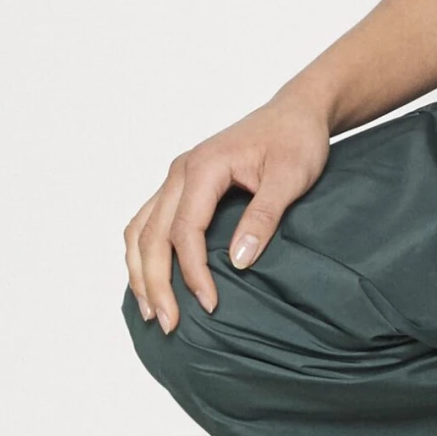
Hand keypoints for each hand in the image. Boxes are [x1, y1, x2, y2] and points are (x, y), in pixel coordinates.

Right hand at [122, 89, 331, 335]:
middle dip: (155, 282)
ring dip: (140, 270)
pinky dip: (144, 252)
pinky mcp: (182, 185)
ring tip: (151, 309)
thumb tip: (238, 262)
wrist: (297, 112)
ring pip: (141, 228)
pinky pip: (149, 221)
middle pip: (151, 234)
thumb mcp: (291, 176)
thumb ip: (264, 216)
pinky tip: (151, 279)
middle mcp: (181, 171)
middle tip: (169, 324)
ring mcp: (177, 176)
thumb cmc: (296, 139)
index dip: (192, 272)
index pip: (184, 230)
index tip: (209, 304)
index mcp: (204, 166)